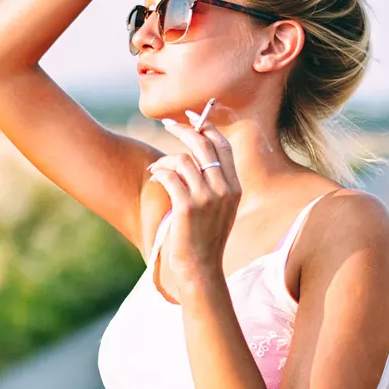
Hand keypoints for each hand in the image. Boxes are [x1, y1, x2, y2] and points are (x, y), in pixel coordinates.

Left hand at [148, 111, 241, 295]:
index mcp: (234, 187)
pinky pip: (170, 177)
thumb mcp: (219, 209)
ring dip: (165, 160)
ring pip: (184, 160)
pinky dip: (160, 173)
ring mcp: (207, 198)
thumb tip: (196, 158)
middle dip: (184, 130)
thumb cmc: (205, 239)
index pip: (223, 146)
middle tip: (168, 124)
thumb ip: (214, 184)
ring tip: (156, 168)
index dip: (207, 128)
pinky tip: (154, 177)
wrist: (201, 268)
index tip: (191, 119)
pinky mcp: (187, 208)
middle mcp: (224, 189)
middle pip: (204, 145)